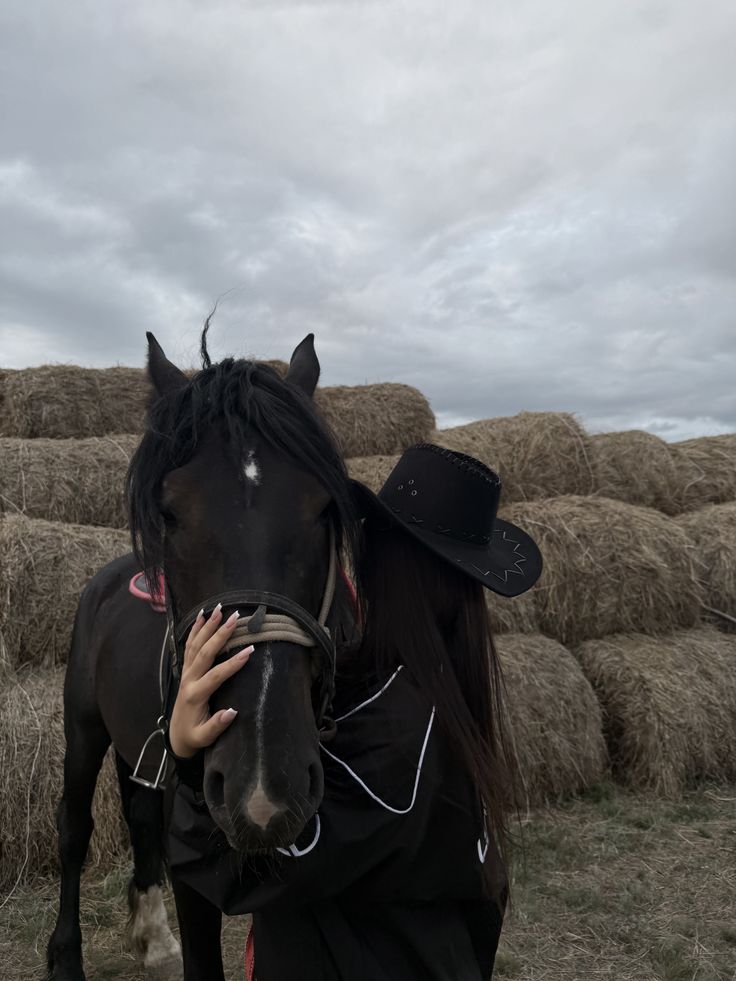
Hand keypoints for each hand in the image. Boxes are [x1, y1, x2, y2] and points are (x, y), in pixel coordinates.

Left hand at [168, 605, 253, 757]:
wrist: (176, 736)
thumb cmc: (193, 736)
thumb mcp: (204, 737)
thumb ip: (217, 726)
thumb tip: (233, 711)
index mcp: (196, 695)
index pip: (216, 675)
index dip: (233, 663)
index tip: (250, 651)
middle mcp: (189, 680)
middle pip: (204, 653)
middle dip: (220, 634)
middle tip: (234, 618)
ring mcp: (186, 673)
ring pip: (196, 645)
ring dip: (207, 626)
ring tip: (219, 609)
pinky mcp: (185, 669)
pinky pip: (189, 646)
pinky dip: (195, 630)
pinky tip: (202, 616)